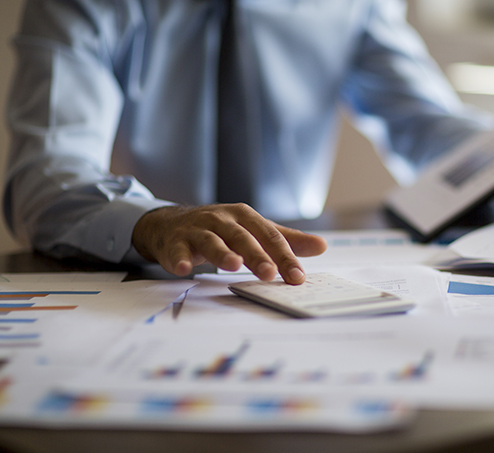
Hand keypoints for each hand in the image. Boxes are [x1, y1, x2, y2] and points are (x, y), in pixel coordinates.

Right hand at [131, 204, 326, 283]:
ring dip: (222, 253)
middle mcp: (221, 219)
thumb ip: (285, 240)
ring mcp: (197, 229)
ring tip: (233, 266)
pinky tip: (184, 270)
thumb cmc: (219, 229)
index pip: (269, 236)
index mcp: (244, 216)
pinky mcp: (175, 242)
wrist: (171, 223)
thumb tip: (322, 246)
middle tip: (270, 274)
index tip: (297, 277)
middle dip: (256, 255)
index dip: (284, 256)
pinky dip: (180, 259)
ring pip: (211, 241)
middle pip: (242, 237)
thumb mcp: (253, 230)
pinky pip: (177, 251)